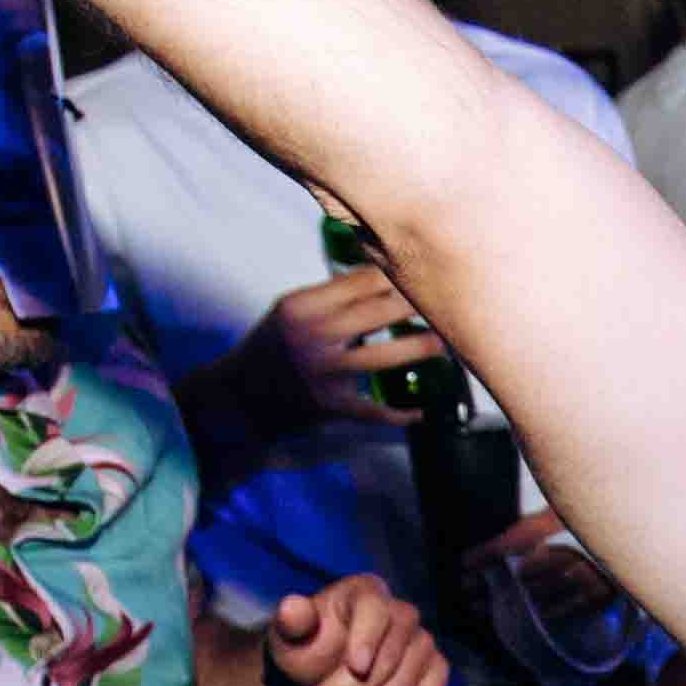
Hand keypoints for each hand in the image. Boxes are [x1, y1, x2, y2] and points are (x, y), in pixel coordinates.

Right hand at [224, 270, 445, 434]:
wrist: (237, 399)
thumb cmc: (272, 346)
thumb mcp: (291, 311)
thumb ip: (331, 295)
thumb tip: (382, 272)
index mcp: (303, 306)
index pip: (360, 281)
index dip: (398, 274)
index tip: (425, 270)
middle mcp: (312, 336)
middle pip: (378, 312)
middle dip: (417, 304)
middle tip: (449, 300)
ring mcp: (321, 373)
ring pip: (382, 358)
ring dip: (419, 350)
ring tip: (444, 344)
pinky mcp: (328, 406)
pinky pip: (372, 412)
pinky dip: (400, 415)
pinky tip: (423, 412)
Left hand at [262, 573, 450, 685]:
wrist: (320, 674)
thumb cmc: (305, 648)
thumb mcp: (289, 635)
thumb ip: (291, 622)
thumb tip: (291, 606)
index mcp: (368, 593)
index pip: (375, 611)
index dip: (368, 638)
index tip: (355, 666)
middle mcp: (404, 616)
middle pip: (386, 663)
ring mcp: (424, 648)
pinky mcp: (434, 680)